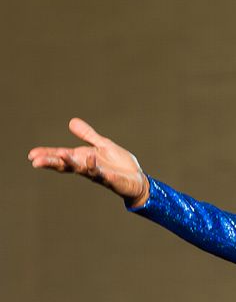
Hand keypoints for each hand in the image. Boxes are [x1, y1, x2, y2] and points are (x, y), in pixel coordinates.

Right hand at [28, 118, 149, 207]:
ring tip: (62, 156)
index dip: (47, 155)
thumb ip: (88, 135)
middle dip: (52, 162)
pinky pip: (105, 176)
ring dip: (73, 163)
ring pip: (83, 169)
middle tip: (36, 161)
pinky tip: (94, 164)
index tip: (32, 154)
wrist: (137, 178)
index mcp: (83, 158)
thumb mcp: (102, 145)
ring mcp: (99, 174)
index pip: (62, 156)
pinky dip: (100, 171)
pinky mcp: (113, 180)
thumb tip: (71, 122)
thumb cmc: (119, 164)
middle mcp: (88, 167)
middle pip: (67, 165)